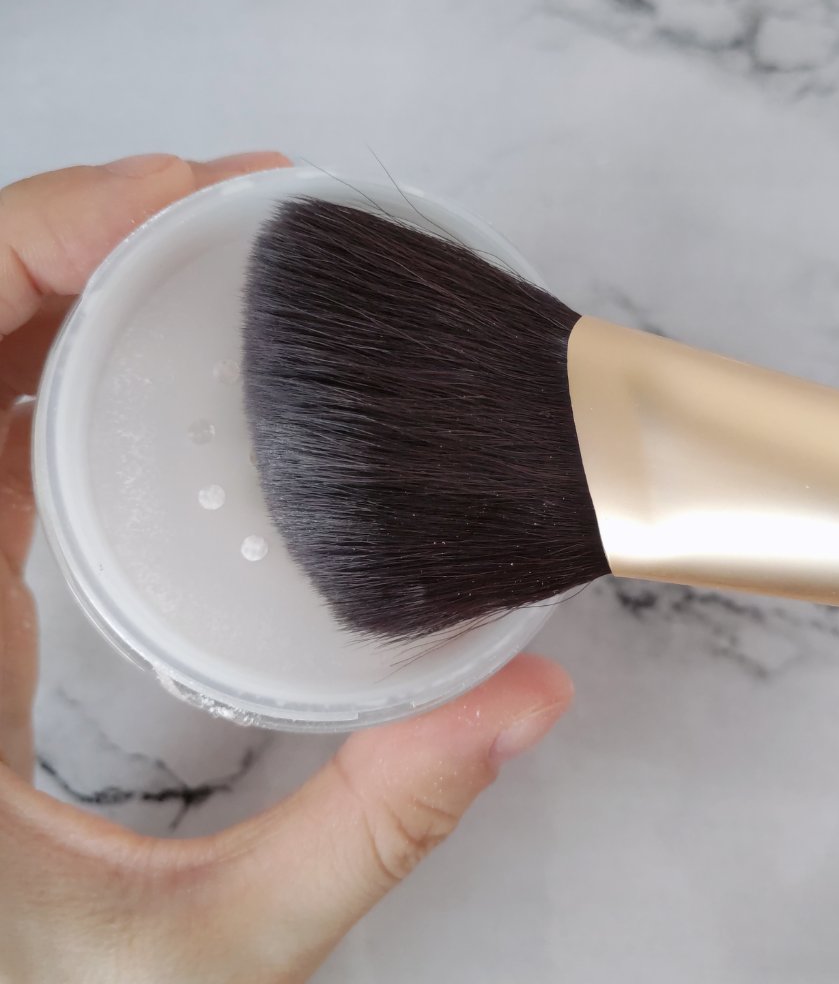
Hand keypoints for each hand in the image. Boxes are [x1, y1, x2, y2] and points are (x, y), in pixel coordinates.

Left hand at [0, 154, 573, 983]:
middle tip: (229, 204)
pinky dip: (59, 352)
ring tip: (212, 248)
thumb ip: (371, 827)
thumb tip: (526, 704)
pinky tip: (162, 352)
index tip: (176, 196)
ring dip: (73, 279)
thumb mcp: (212, 946)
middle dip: (79, 235)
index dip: (38, 243)